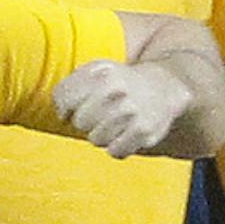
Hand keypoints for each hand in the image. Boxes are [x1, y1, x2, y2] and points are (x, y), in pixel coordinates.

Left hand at [53, 57, 194, 157]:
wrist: (163, 87)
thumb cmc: (119, 83)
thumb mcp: (96, 71)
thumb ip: (70, 86)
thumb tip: (61, 114)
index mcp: (100, 72)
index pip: (63, 99)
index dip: (65, 109)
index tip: (73, 108)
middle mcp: (115, 89)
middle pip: (79, 122)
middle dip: (88, 122)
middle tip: (103, 114)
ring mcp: (130, 110)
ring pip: (96, 139)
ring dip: (103, 136)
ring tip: (117, 122)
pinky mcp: (143, 131)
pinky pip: (114, 152)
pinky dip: (118, 147)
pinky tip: (127, 133)